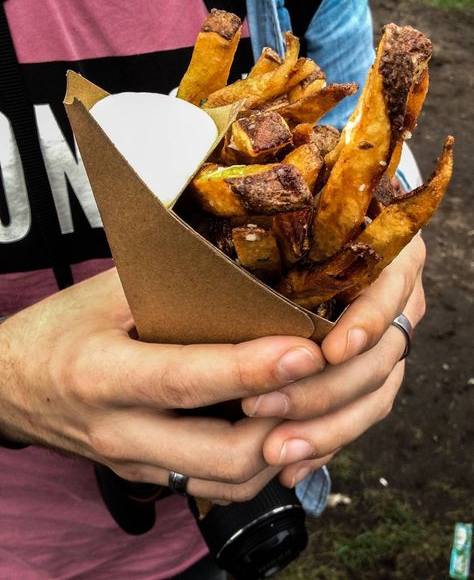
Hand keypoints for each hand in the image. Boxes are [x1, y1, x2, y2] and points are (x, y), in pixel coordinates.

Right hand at [0, 268, 325, 502]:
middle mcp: (119, 432)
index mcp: (101, 376)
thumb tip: (241, 271)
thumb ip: (168, 285)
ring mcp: (134, 464)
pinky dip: (257, 465)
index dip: (251, 368)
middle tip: (323, 382)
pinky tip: (278, 430)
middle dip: (286, 424)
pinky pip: (214, 488)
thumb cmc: (57, 331)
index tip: (305, 350)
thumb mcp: (104, 294)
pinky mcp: (146, 476)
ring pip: (226, 482)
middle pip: (219, 454)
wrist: (9, 386)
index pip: (186, 380)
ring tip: (310, 404)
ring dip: (279, 450)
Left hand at [242, 234, 425, 487]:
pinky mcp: (370, 377)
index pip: (391, 290)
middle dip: (323, 389)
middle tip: (265, 407)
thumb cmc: (291, 230)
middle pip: (379, 357)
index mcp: (389, 257)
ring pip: (374, 396)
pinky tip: (295, 466)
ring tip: (278, 452)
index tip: (333, 348)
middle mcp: (397, 302)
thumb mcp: (295, 228)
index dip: (367, 321)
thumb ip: (291, 236)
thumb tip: (252, 256)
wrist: (310, 252)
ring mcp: (387, 343)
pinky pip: (360, 416)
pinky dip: (328, 442)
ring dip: (325, 429)